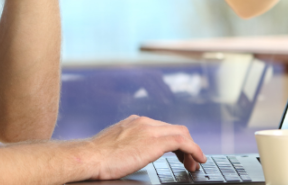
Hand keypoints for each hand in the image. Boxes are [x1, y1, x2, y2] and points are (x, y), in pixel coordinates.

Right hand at [85, 115, 205, 180]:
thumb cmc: (96, 157)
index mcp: (135, 123)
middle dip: (185, 146)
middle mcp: (144, 122)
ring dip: (191, 149)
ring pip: (181, 133)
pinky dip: (194, 149)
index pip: (162, 128)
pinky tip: (198, 160)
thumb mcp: (114, 146)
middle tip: (189, 162)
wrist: (89, 157)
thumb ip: (127, 145)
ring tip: (194, 164)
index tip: (178, 155)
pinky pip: (183, 141)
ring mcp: (150, 129)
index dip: (174, 142)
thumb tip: (130, 155)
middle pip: (174, 129)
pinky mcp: (154, 141)